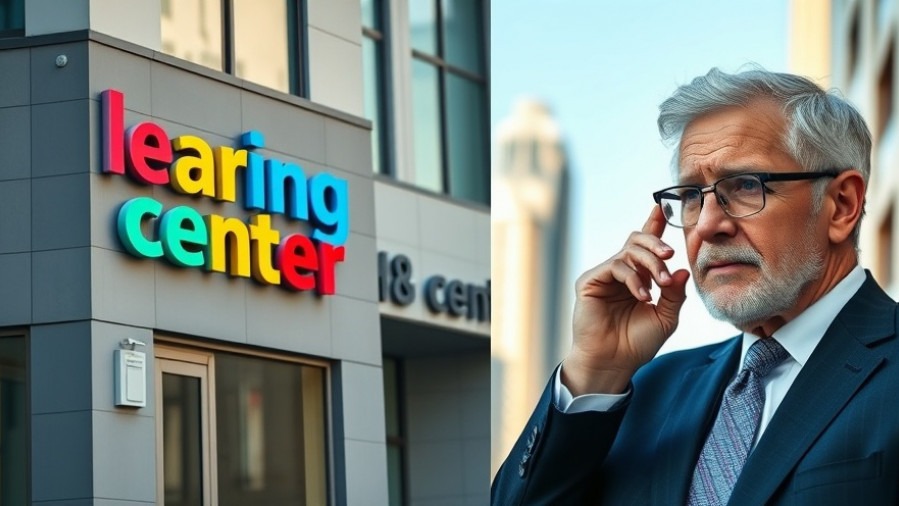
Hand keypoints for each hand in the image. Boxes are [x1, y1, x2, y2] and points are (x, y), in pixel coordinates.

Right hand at [562, 206, 689, 395]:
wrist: (613, 362)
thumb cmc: (637, 343)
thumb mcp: (666, 317)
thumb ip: (674, 294)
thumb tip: (682, 270)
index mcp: (637, 277)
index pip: (646, 246)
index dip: (653, 224)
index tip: (664, 206)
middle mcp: (620, 272)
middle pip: (637, 241)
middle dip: (656, 244)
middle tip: (671, 254)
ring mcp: (604, 275)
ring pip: (628, 251)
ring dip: (649, 264)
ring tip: (660, 285)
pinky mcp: (590, 281)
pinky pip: (615, 266)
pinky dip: (633, 278)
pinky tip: (642, 296)